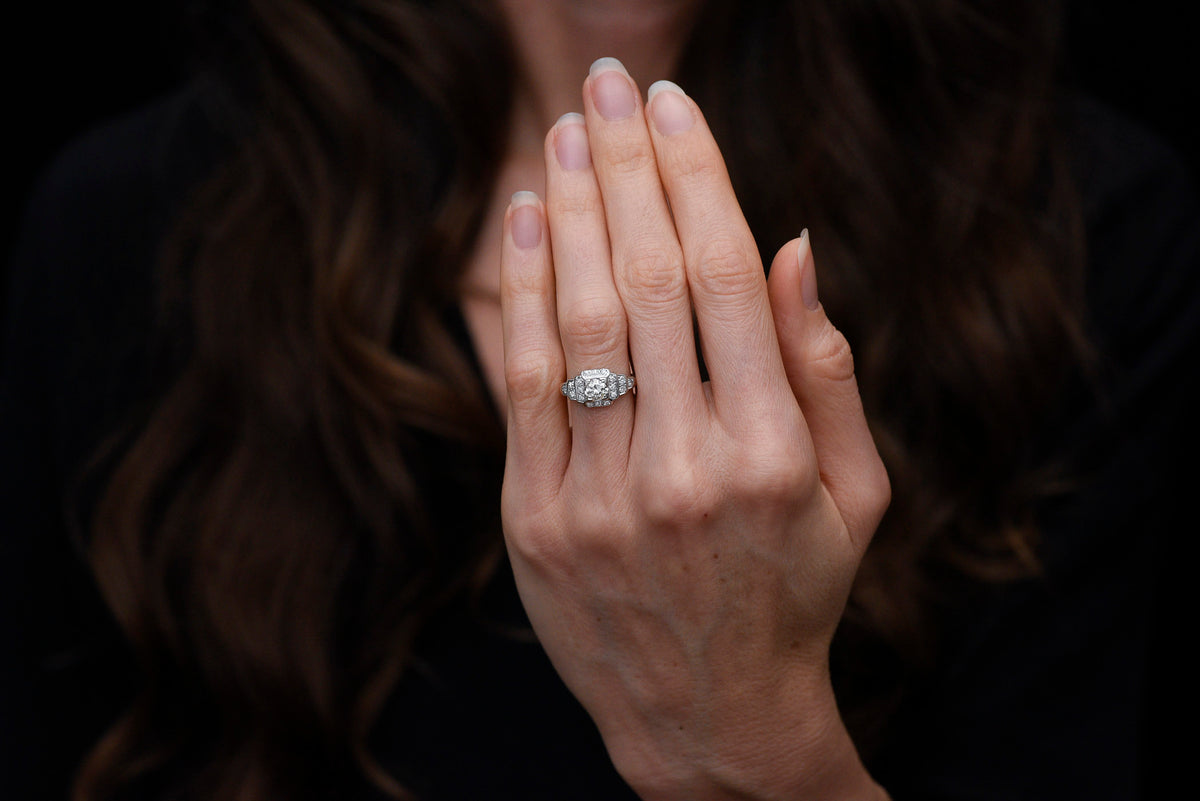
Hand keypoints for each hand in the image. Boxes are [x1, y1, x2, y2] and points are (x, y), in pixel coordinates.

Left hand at [498, 58, 890, 800]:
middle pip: (645, 279)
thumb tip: (790, 244)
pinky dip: (521, 291)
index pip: (723, 279)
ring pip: (578, 319)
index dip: (696, 178)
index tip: (675, 106)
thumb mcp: (853, 495)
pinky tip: (527, 220)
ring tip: (567, 131)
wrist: (707, 718)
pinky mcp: (536, 521)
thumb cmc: (794, 592)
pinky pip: (523, 383)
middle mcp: (685, 469)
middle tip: (610, 83)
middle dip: (627, 166)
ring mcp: (600, 498)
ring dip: (570, 210)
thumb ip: (826, 370)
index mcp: (771, 455)